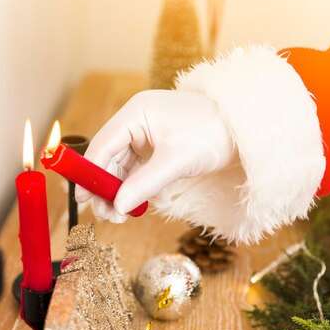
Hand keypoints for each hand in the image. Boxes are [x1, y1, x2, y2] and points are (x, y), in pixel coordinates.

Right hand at [75, 89, 233, 221]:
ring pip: (122, 167)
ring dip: (119, 191)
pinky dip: (134, 188)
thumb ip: (144, 184)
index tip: (83, 199)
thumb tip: (118, 206)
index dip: (90, 173)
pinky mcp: (158, 148)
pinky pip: (138, 170)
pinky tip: (132, 206)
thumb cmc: (213, 134)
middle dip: (106, 187)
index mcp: (136, 113)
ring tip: (119, 217)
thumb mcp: (176, 161)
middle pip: (110, 157)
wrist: (245, 130)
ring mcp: (147, 135)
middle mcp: (137, 121)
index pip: (103, 144)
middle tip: (106, 216)